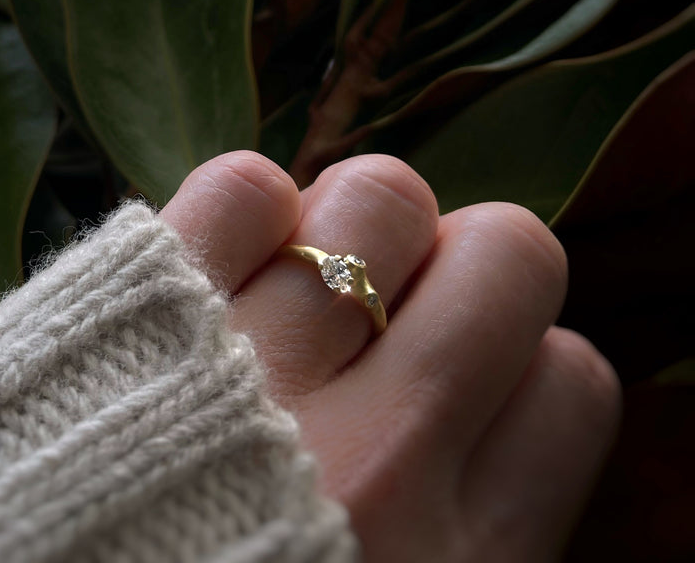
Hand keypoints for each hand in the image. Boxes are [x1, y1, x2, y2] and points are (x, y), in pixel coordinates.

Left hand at [161, 151, 620, 561]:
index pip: (572, 381)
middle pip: (510, 252)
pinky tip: (216, 265)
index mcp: (457, 560)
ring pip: (381, 197)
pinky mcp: (141, 319)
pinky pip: (249, 186)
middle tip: (388, 306)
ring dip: (348, 225)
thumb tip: (490, 381)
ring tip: (295, 283)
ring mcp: (259, 378)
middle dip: (460, 260)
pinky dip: (242, 209)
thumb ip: (469, 511)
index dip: (520, 359)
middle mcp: (379, 461)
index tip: (459, 372)